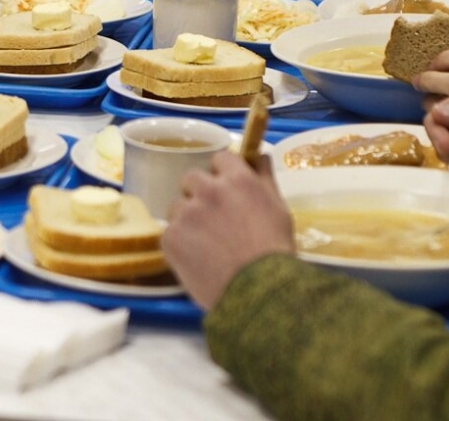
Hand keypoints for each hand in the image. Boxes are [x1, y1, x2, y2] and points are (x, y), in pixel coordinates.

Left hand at [163, 152, 293, 309]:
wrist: (258, 293)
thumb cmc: (274, 252)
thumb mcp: (278, 209)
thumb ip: (265, 178)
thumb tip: (260, 156)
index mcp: (237, 180)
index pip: (220, 158)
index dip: (223, 173)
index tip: (227, 188)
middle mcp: (208, 191)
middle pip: (192, 178)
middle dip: (200, 192)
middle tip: (214, 217)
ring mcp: (186, 213)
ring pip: (178, 205)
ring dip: (188, 217)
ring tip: (206, 243)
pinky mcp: (170, 237)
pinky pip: (170, 232)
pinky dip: (180, 242)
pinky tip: (197, 257)